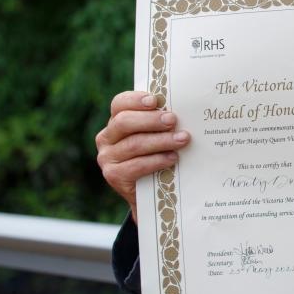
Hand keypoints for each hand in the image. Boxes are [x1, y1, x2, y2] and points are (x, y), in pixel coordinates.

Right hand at [95, 91, 190, 223]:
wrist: (151, 193)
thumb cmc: (158, 155)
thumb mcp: (156, 136)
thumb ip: (161, 122)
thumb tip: (186, 108)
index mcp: (116, 122)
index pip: (120, 104)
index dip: (135, 100)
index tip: (155, 100)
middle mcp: (107, 138)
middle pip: (125, 122)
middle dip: (151, 120)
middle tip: (173, 120)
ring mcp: (107, 157)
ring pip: (134, 144)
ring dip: (161, 141)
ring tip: (182, 139)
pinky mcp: (113, 175)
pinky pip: (136, 165)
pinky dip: (156, 160)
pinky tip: (172, 158)